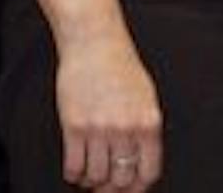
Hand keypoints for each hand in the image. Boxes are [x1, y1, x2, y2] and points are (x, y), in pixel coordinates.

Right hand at [57, 32, 162, 188]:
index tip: (130, 187)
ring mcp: (99, 128)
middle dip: (113, 186)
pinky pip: (74, 166)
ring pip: (96, 177)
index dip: (138, 186)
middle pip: (121, 179)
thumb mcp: (147, 98)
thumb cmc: (122, 68)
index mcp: (148, 122)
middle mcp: (126, 128)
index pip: (148, 172)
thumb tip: (140, 164)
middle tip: (106, 184)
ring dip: (92, 181)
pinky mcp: (74, 126)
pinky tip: (76, 167)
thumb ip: (146, 131)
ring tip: (90, 173)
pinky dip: (74, 174)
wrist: (95, 45)